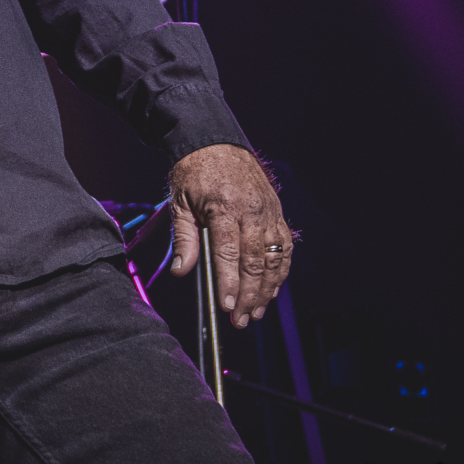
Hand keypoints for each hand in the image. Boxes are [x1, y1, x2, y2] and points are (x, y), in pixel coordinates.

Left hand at [168, 143, 292, 328]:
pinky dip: (279, 271)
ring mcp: (268, 211)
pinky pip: (284, 246)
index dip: (228, 283)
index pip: (228, 253)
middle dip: (248, 294)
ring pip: (273, 258)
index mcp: (224, 206)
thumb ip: (184, 239)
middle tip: (240, 319)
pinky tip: (271, 289)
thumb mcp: (179, 203)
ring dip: (266, 289)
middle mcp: (251, 210)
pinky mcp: (277, 212)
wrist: (216, 143)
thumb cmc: (194, 173)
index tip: (226, 306)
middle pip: (254, 261)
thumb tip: (181, 271)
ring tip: (255, 312)